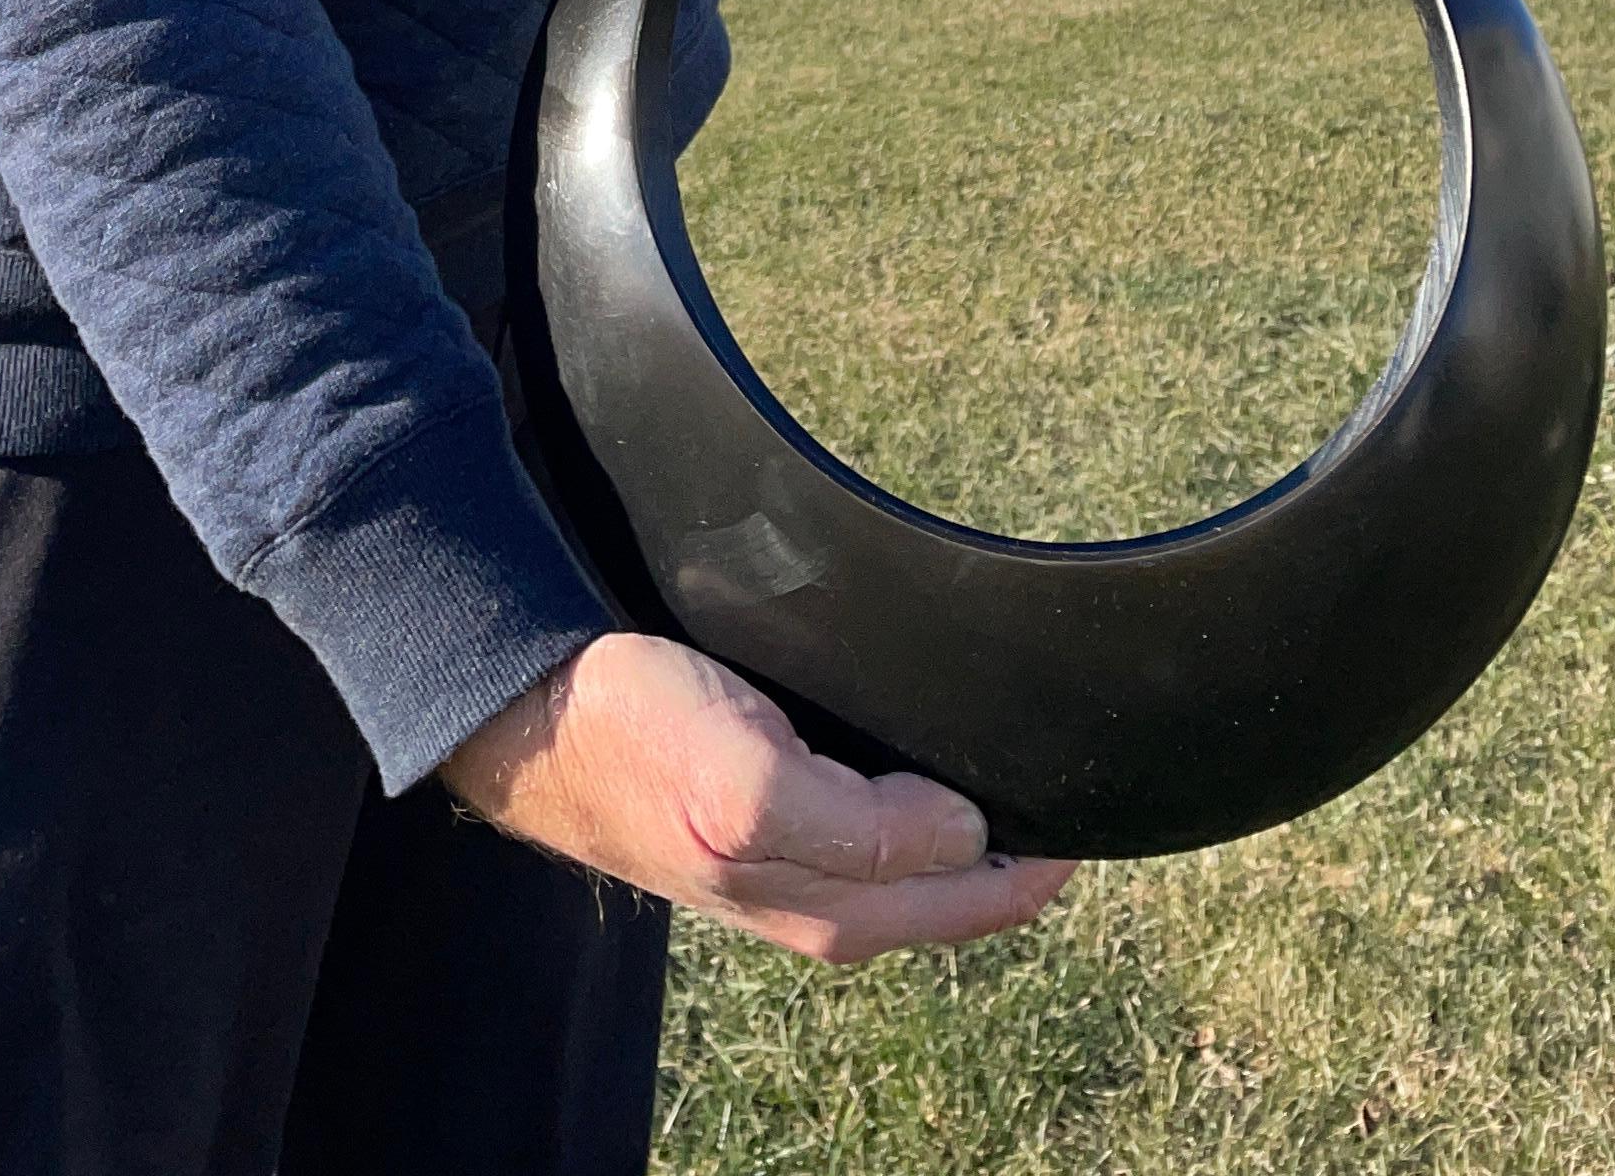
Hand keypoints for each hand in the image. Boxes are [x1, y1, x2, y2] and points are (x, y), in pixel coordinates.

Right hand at [440, 632, 1076, 965]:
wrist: (522, 712)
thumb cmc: (628, 739)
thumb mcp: (746, 793)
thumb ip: (860, 831)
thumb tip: (968, 836)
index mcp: (821, 903)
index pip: (968, 897)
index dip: (1034, 860)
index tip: (1092, 807)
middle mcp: (808, 895)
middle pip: (942, 894)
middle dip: (1012, 861)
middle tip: (1079, 796)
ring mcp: (774, 860)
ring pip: (901, 865)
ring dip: (962, 835)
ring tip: (1016, 787)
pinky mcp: (744, 812)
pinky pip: (854, 824)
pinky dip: (905, 805)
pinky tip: (917, 768)